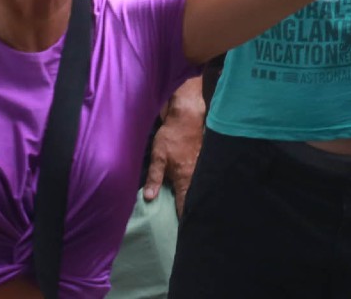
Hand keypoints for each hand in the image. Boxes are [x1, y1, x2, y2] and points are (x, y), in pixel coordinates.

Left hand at [142, 78, 205, 214]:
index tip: (184, 232)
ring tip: (193, 213)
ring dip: (194, 199)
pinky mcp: (202, 161)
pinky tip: (194, 191)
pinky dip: (197, 187)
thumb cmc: (171, 138)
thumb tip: (149, 198)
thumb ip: (154, 178)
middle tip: (190, 226)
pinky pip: (200, 179)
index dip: (183, 218)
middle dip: (191, 212)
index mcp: (184, 179)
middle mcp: (195, 176)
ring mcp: (200, 169)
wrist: (187, 118)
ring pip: (198, 189)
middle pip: (194, 199)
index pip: (184, 204)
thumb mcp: (158, 157)